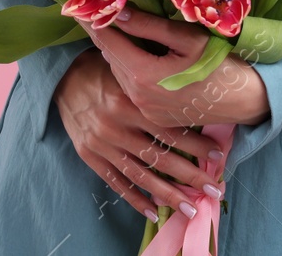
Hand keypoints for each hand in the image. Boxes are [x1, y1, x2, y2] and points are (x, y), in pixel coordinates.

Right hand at [52, 48, 227, 222]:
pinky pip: (116, 182)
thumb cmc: (104, 70)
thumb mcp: (130, 70)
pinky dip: (135, 199)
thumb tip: (194, 98)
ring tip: (191, 208)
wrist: (63, 78)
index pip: (170, 130)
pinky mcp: (90, 157)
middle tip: (214, 190)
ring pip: (141, 176)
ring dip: (168, 195)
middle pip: (160, 158)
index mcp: (129, 102)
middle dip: (190, 177)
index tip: (218, 156)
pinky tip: (153, 212)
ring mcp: (103, 145)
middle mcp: (116, 127)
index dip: (196, 146)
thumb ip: (155, 86)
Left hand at [81, 9, 270, 127]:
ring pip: (120, 73)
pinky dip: (130, 69)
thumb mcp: (187, 38)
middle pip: (111, 58)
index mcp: (142, 76)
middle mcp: (137, 97)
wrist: (245, 100)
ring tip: (114, 28)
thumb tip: (117, 10)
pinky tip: (136, 54)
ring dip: (117, 52)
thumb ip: (148, 25)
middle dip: (104, 34)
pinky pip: (133, 88)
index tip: (79, 4)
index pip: (108, 41)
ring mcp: (145, 110)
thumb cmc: (221, 63)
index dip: (93, 20)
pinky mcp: (154, 117)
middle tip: (95, 10)